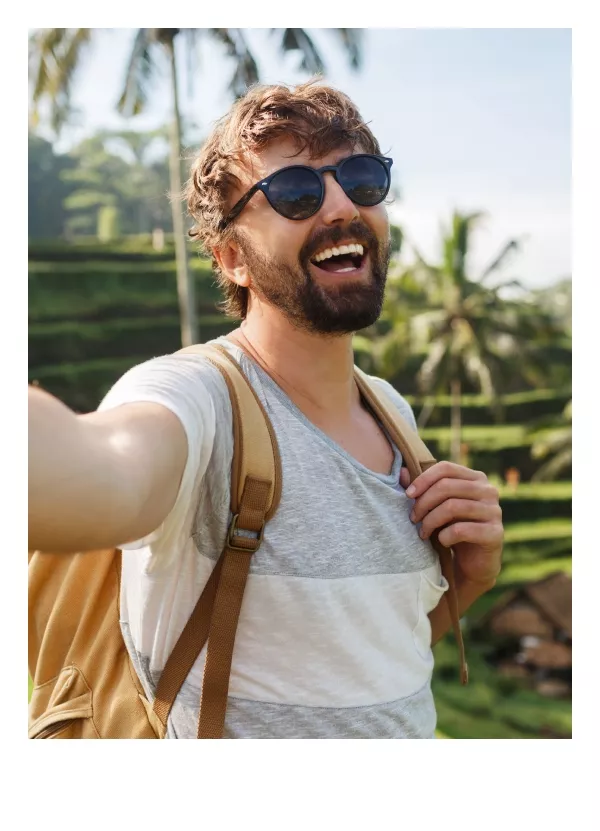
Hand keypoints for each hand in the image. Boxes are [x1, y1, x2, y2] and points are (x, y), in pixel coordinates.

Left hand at [400, 461, 502, 584]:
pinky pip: (461, 530)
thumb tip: (402, 472)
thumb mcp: (436, 507)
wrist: (474, 563)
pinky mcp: (495, 533)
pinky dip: (444, 536)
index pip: (446, 468)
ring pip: (452, 507)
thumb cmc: (453, 528)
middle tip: (413, 518)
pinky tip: (441, 541)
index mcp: (476, 478)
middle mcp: (489, 491)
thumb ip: (421, 490)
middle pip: (447, 486)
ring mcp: (494, 511)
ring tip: (422, 532)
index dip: (423, 479)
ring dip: (431, 521)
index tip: (408, 495)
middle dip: (424, 503)